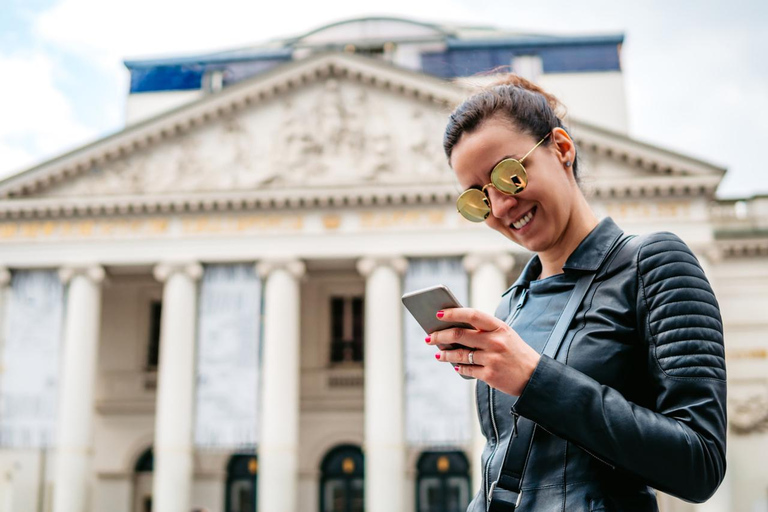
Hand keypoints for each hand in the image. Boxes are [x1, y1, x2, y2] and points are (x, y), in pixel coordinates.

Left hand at [426, 307, 540, 395]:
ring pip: (459, 354)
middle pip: (460, 334)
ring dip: (445, 354)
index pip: (473, 315)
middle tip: (430, 337)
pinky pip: (467, 369)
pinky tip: (453, 365)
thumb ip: (484, 330)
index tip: (438, 313)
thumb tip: (455, 328)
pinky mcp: (490, 375)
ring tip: (438, 353)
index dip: (454, 313)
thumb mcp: (505, 335)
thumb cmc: (515, 352)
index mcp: (499, 327)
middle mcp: (495, 341)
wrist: (535, 377)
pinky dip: (458, 367)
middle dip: (440, 336)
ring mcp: (492, 359)